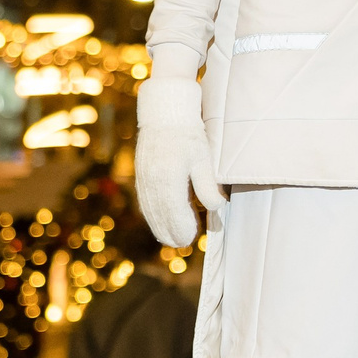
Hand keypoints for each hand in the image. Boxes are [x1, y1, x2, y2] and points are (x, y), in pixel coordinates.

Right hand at [133, 69, 217, 247]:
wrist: (165, 113)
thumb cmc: (188, 135)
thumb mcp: (204, 159)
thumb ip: (208, 186)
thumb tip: (216, 208)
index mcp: (168, 179)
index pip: (174, 212)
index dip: (182, 227)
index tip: (191, 237)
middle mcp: (152, 182)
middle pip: (160, 215)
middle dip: (170, 231)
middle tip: (182, 243)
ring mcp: (144, 178)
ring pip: (150, 209)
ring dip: (159, 225)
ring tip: (169, 238)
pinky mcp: (141, 174)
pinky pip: (144, 200)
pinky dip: (151, 213)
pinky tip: (157, 220)